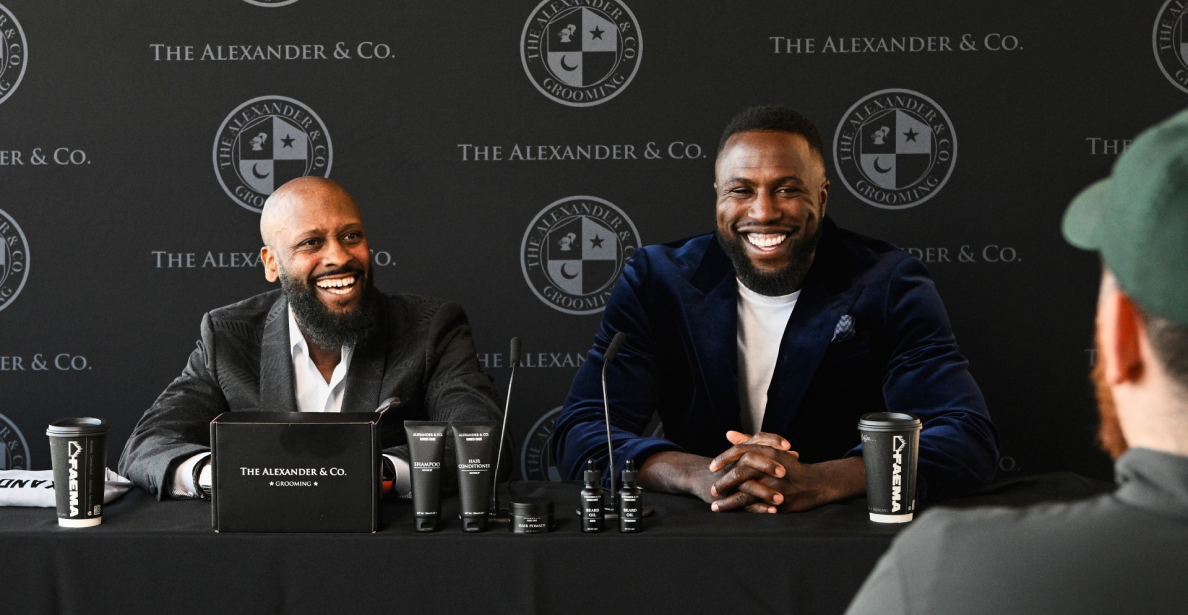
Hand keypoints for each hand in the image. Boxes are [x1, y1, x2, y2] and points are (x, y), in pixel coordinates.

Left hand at [707, 431, 864, 512]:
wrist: (815, 483)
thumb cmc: (790, 466)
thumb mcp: (771, 449)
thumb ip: (748, 441)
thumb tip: (729, 433)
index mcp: (768, 451)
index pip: (739, 452)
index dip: (723, 459)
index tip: (711, 467)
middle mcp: (771, 467)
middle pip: (740, 473)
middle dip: (723, 483)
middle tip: (712, 489)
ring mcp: (775, 485)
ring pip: (746, 493)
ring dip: (728, 502)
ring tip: (715, 506)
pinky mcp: (777, 501)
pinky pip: (756, 507)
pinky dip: (742, 511)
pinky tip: (732, 514)